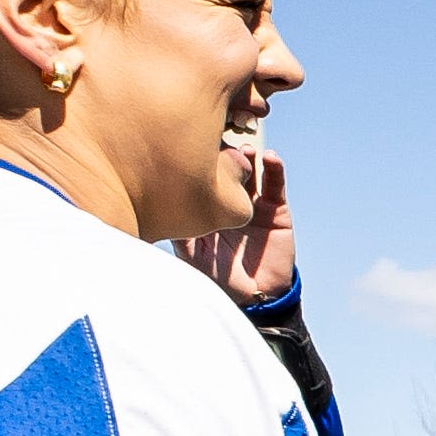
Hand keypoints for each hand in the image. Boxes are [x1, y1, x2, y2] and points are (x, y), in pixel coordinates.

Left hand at [174, 149, 298, 307]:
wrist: (256, 296)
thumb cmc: (219, 277)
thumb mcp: (189, 252)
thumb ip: (177, 228)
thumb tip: (158, 201)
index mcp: (208, 206)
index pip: (202, 175)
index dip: (199, 158)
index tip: (189, 140)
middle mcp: (229, 199)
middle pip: (226, 167)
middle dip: (223, 151)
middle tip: (217, 139)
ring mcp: (253, 202)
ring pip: (250, 170)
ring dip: (247, 155)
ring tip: (243, 150)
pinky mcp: (276, 209)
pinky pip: (275, 184)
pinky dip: (274, 168)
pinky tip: (269, 156)